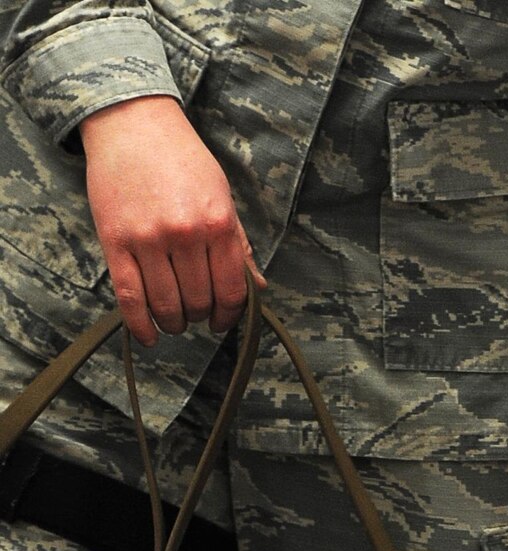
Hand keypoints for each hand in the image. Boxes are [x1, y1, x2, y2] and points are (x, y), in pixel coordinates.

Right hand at [79, 95, 265, 346]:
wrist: (132, 122)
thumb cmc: (181, 159)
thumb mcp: (220, 195)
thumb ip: (238, 244)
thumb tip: (259, 288)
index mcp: (218, 223)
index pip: (232, 291)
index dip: (229, 315)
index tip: (222, 322)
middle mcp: (185, 234)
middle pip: (199, 302)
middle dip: (200, 316)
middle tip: (194, 312)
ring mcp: (148, 239)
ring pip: (167, 306)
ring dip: (174, 322)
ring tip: (174, 318)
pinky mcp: (115, 242)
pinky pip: (130, 298)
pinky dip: (141, 326)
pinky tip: (149, 336)